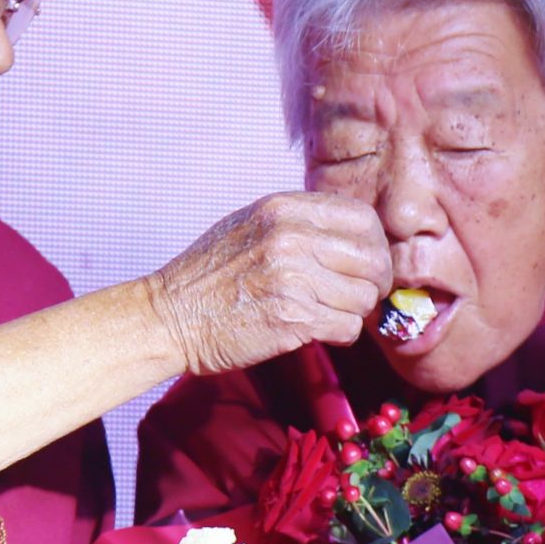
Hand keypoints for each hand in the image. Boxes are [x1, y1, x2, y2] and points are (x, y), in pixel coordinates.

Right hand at [147, 192, 390, 375]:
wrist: (170, 316)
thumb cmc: (209, 275)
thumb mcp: (250, 226)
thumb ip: (299, 223)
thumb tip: (354, 237)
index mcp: (283, 209)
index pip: (362, 218)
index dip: (374, 244)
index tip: (367, 263)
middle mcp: (292, 238)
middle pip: (371, 259)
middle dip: (374, 282)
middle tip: (360, 296)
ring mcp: (293, 279)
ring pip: (363, 298)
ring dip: (353, 312)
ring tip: (326, 314)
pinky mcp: (293, 319)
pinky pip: (347, 328)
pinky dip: (339, 335)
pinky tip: (316, 331)